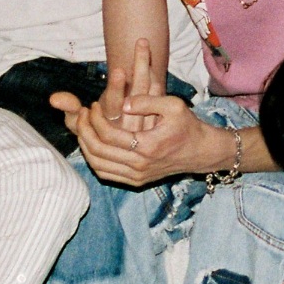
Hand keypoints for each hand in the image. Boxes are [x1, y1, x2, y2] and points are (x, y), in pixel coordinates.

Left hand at [51, 40, 232, 186]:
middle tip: (82, 114)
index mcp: (147, 146)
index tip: (93, 105)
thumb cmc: (187, 126)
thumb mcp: (173, 105)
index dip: (95, 118)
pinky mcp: (136, 182)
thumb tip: (121, 105)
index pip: (107, 134)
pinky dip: (94, 160)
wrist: (201, 152)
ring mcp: (137, 176)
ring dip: (85, 146)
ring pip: (97, 165)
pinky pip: (106, 174)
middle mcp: (139, 165)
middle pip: (97, 151)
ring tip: (84, 127)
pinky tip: (93, 144)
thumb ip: (146, 101)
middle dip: (84, 130)